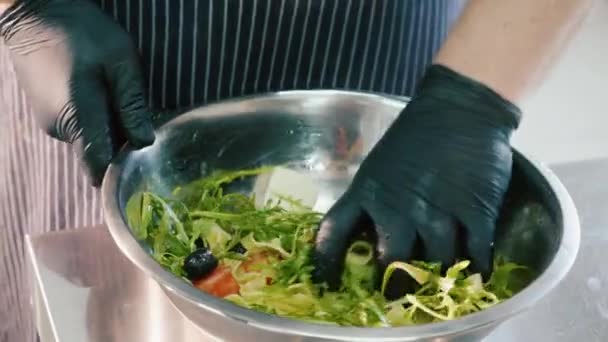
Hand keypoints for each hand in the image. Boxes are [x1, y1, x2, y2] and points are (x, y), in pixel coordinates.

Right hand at [0, 0, 153, 184]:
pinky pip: (78, 127)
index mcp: (78, 118)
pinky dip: (94, 119)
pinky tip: (102, 95)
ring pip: (89, 139)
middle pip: (98, 154)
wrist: (36, 12)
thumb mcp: (120, 63)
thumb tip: (145, 142)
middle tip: (137, 118)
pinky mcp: (47, 113)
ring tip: (118, 99)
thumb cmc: (83, 33)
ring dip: (108, 128)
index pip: (98, 166)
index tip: (143, 160)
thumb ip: (131, 105)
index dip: (121, 170)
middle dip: (121, 144)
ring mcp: (50, 122)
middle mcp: (60, 129)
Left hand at [312, 65, 520, 296]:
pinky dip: (476, 268)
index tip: (328, 285)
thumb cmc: (416, 135)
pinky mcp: (475, 210)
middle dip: (393, 285)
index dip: (327, 264)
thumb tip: (368, 239)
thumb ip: (373, 201)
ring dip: (437, 279)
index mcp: (367, 191)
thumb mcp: (379, 165)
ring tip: (437, 287)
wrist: (460, 109)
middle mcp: (398, 206)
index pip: (334, 233)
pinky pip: (475, 253)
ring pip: (436, 262)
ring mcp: (438, 209)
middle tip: (395, 296)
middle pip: (391, 262)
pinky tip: (474, 274)